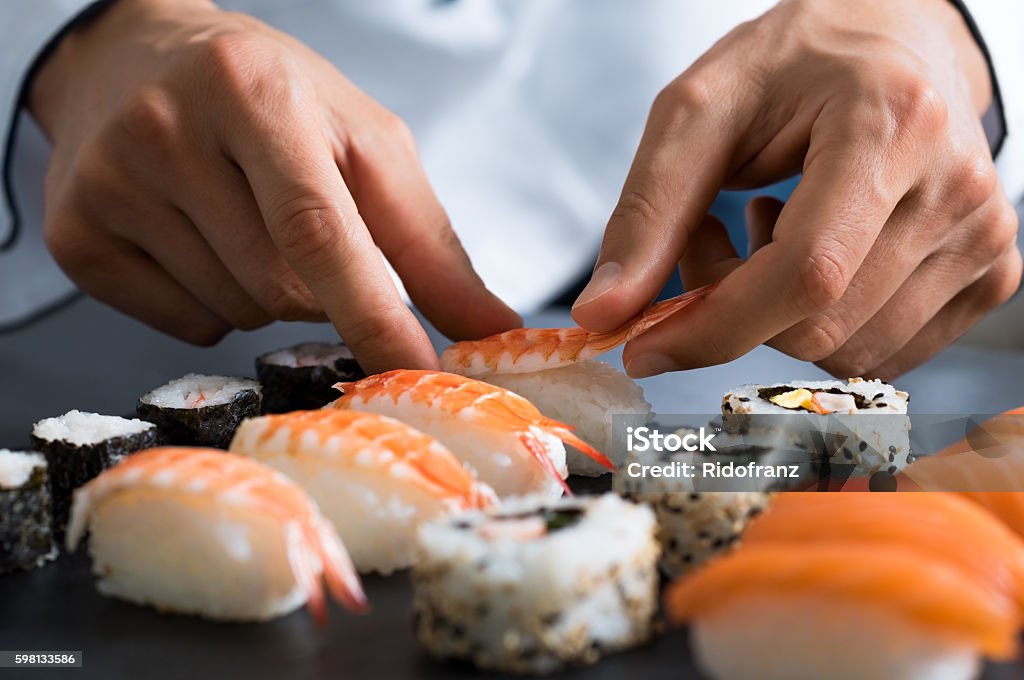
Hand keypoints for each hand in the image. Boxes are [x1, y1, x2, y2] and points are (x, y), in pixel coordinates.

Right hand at [29, 0, 518, 371]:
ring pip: (237, 313)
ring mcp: (111, 185)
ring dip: (270, 296)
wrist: (137, 58)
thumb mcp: (362, 141)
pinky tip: (201, 242)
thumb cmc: (268, 97)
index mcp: (256, 95)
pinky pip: (186, 326)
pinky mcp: (77, 236)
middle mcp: (169, 133)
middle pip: (282, 289)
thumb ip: (429, 242)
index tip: (420, 376)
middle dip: (322, 291)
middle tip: (305, 229)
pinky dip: (217, 307)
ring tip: (245, 221)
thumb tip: (492, 331)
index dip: (375, 315)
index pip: (319, 230)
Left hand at [572, 0, 1020, 379]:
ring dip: (773, 317)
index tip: (642, 345)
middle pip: (816, 326)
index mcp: (891, 124)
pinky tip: (815, 250)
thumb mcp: (700, 110)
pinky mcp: (990, 272)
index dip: (711, 328)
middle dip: (732, 308)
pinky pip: (879, 353)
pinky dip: (822, 323)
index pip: (804, 275)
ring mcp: (983, 236)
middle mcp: (957, 187)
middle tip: (708, 234)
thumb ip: (647, 212)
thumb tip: (601, 317)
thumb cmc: (796, 63)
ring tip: (766, 229)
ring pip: (843, 351)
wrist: (895, 40)